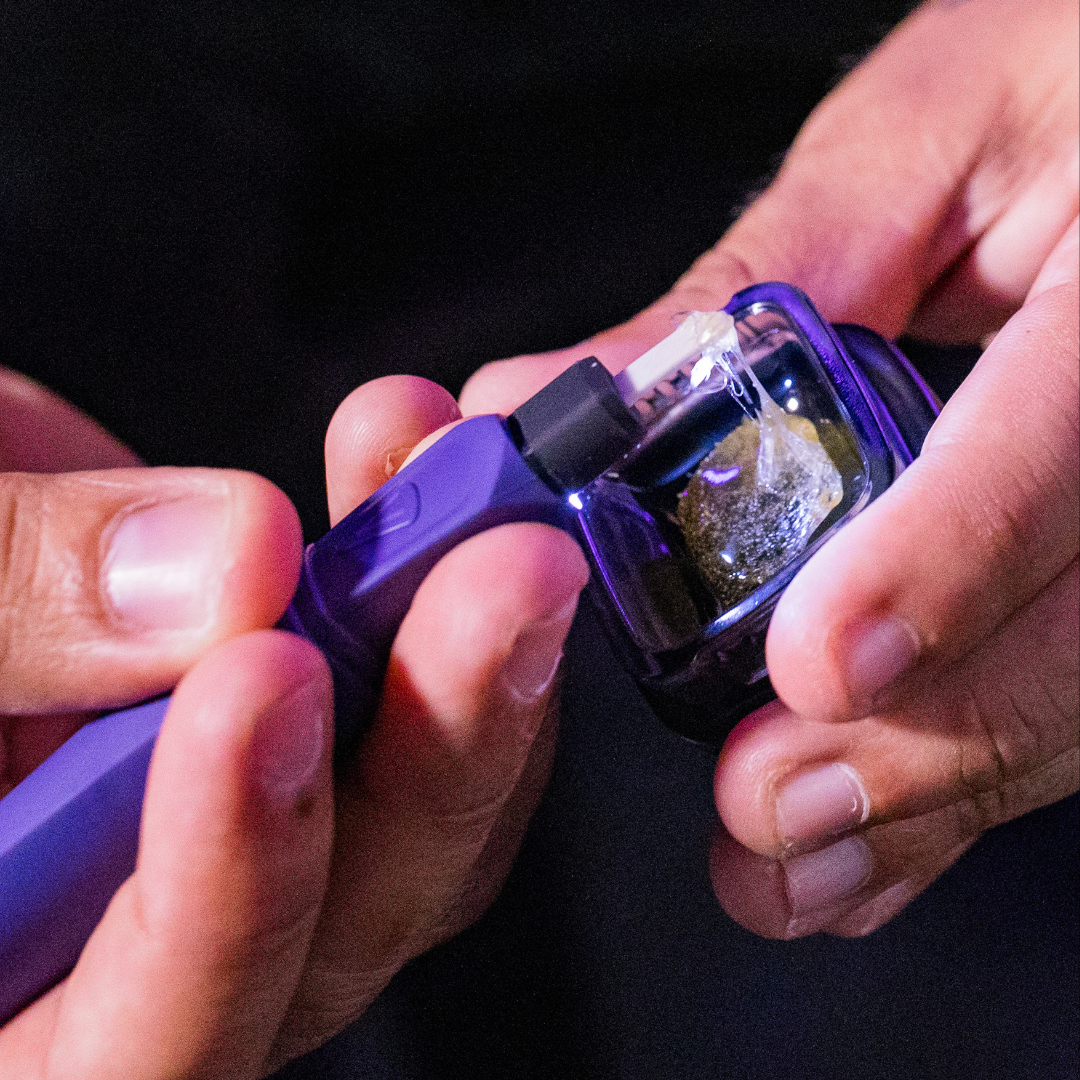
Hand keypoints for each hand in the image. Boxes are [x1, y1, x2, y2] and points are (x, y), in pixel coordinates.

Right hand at [0, 370, 585, 1075]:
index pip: (133, 1040)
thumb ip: (1, 601)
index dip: (219, 894)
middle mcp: (118, 932)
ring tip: (466, 482)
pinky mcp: (280, 705)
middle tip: (497, 567)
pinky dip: (421, 569)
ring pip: (409, 814)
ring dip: (462, 646)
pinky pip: (405, 685)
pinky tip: (408, 449)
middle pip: (331, 932)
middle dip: (429, 748)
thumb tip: (229, 569)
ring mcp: (218, 818)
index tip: (263, 688)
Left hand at [461, 0, 1077, 937]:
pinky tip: (875, 849)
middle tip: (765, 808)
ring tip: (789, 866)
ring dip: (935, 802)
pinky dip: (966, 787)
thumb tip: (557, 403)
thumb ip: (754, 284)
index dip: (952, 557)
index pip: (1072, 433)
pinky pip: (1074, 701)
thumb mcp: (924, 141)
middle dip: (923, 738)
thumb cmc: (1070, 83)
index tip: (821, 660)